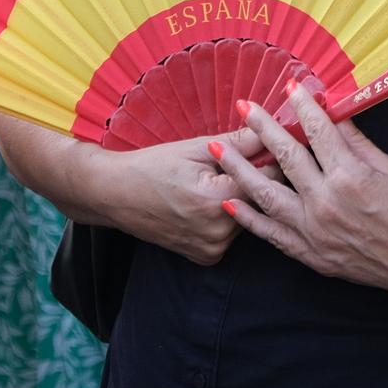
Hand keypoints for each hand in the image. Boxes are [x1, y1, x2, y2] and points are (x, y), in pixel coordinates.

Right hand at [93, 132, 255, 265]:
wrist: (116, 195)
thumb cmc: (153, 167)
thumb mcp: (195, 148)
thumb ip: (239, 142)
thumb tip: (271, 130)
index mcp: (218, 200)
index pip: (268, 179)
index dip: (268, 160)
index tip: (265, 149)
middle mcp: (219, 232)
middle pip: (260, 201)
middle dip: (255, 180)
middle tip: (235, 164)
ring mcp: (213, 248)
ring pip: (248, 218)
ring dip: (243, 200)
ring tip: (216, 184)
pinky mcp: (207, 257)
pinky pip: (231, 234)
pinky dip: (227, 218)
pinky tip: (208, 204)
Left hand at [212, 84, 387, 309]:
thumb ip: (355, 140)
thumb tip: (332, 112)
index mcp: (350, 175)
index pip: (317, 131)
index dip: (301, 105)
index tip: (289, 85)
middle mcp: (327, 202)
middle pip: (285, 156)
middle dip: (261, 127)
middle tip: (242, 106)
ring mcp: (316, 232)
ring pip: (267, 195)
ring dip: (240, 169)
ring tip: (218, 150)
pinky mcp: (313, 255)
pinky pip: (272, 235)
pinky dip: (249, 218)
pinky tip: (230, 201)